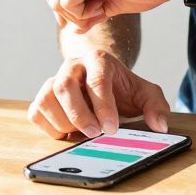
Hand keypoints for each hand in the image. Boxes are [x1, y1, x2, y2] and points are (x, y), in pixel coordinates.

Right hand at [26, 50, 170, 138]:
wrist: (102, 82)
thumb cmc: (123, 88)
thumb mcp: (146, 94)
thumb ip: (156, 106)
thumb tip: (159, 126)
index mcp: (98, 60)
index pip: (97, 79)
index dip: (103, 106)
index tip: (112, 128)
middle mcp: (72, 66)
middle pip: (64, 86)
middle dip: (79, 115)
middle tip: (95, 134)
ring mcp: (54, 80)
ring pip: (46, 98)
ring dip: (63, 122)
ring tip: (82, 133)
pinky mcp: (42, 97)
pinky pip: (36, 112)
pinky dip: (49, 127)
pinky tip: (68, 133)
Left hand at [44, 0, 182, 32]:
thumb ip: (86, 8)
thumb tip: (70, 28)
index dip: (71, 9)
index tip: (96, 10)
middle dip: (73, 13)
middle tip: (100, 12)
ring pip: (56, 0)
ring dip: (79, 15)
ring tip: (104, 9)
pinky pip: (67, 3)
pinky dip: (83, 14)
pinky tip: (104, 8)